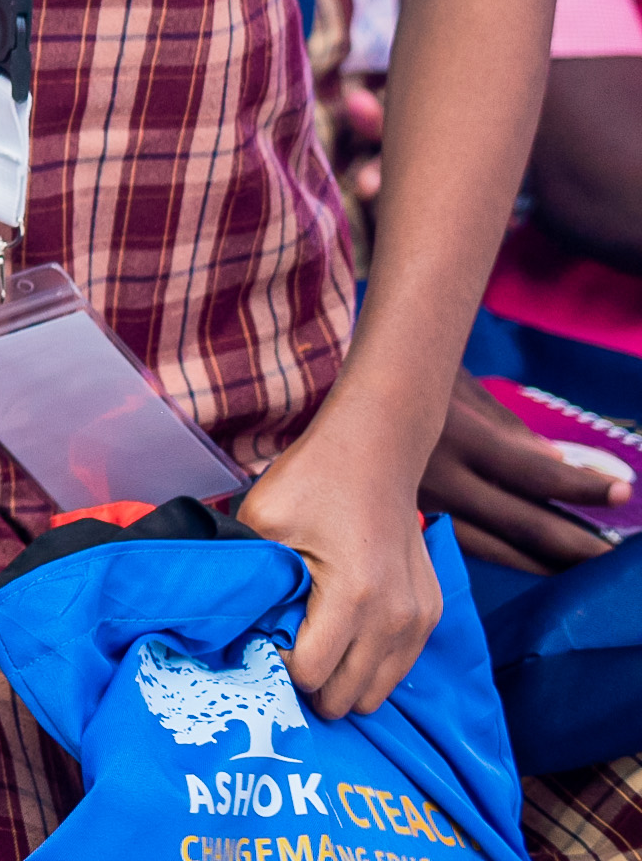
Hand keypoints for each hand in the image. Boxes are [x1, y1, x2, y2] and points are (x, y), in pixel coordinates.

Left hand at [239, 427, 443, 718]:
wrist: (376, 451)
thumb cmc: (314, 481)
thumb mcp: (262, 519)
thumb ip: (250, 578)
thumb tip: (235, 630)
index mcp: (353, 597)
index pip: (310, 674)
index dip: (276, 667)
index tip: (258, 642)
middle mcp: (396, 617)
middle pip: (345, 695)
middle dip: (308, 685)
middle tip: (280, 652)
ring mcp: (420, 619)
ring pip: (375, 692)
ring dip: (339, 682)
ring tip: (309, 649)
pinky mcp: (431, 614)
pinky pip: (396, 668)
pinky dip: (367, 667)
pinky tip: (339, 641)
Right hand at [419, 372, 628, 573]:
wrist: (333, 396)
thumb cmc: (406, 378)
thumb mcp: (461, 388)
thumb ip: (513, 430)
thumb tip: (565, 465)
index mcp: (457, 437)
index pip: (536, 472)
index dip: (583, 486)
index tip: (622, 491)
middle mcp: (439, 479)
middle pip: (523, 525)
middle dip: (575, 544)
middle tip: (613, 559)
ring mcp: (418, 506)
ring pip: (495, 548)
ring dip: (544, 560)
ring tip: (582, 567)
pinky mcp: (401, 521)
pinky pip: (463, 548)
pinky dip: (504, 556)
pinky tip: (531, 562)